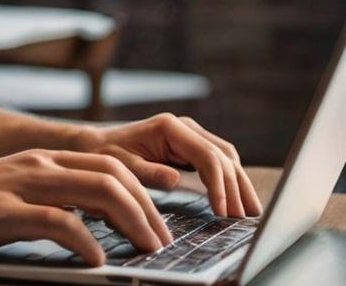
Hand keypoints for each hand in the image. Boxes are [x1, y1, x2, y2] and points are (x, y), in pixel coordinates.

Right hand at [0, 149, 173, 265]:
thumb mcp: (7, 199)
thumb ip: (46, 205)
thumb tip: (88, 230)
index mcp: (40, 161)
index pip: (109, 164)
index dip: (146, 188)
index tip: (167, 217)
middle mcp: (36, 165)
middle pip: (113, 174)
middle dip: (149, 207)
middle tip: (164, 242)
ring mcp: (19, 185)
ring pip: (96, 191)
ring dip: (131, 222)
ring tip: (146, 250)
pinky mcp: (1, 210)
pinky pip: (57, 222)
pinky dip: (86, 242)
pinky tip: (97, 263)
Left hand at [74, 113, 262, 217]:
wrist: (95, 145)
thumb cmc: (105, 154)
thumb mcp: (121, 165)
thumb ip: (148, 172)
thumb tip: (176, 178)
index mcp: (170, 127)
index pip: (207, 156)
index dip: (219, 185)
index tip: (222, 212)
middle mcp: (184, 126)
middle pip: (223, 155)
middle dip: (236, 187)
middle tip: (244, 217)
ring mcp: (189, 134)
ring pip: (225, 157)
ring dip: (239, 184)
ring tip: (250, 212)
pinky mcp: (190, 145)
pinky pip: (217, 161)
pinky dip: (229, 180)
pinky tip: (237, 199)